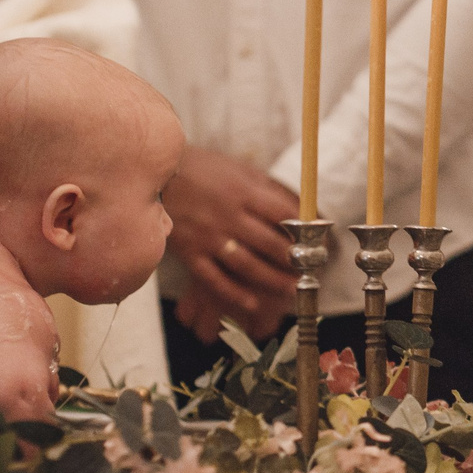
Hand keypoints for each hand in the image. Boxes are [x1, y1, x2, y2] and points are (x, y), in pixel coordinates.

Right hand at [162, 147, 298, 339]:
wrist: (154, 176)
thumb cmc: (202, 169)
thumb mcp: (237, 169)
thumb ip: (265, 189)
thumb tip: (300, 207)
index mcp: (244, 192)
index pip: (284, 215)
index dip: (305, 231)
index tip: (318, 242)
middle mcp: (229, 216)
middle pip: (271, 244)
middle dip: (295, 260)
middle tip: (311, 270)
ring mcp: (209, 237)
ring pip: (248, 266)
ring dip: (273, 281)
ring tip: (292, 289)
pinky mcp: (190, 253)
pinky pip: (216, 280)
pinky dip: (235, 294)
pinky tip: (253, 303)